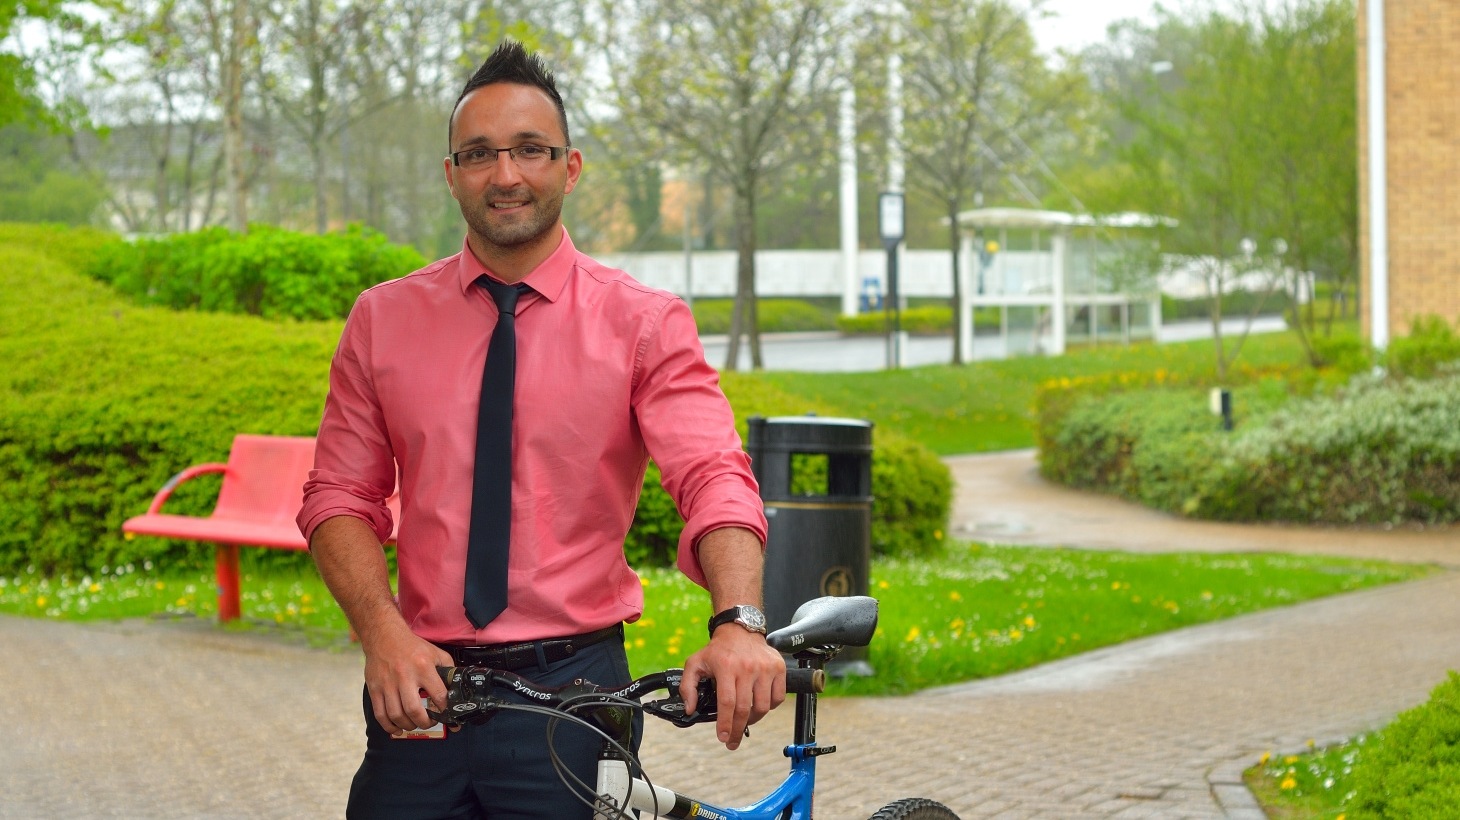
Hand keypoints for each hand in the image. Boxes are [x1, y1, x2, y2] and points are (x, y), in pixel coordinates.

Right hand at [360, 621, 453, 735]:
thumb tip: (456, 687)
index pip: (438, 695)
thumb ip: (447, 669)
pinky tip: (397, 729)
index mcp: (423, 667)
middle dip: (425, 723)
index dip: (445, 709)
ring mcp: (387, 684)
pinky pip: (380, 714)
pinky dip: (389, 726)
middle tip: (430, 722)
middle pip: (414, 710)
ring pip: (397, 715)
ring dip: (408, 726)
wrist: (384, 636)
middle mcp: (405, 677)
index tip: (448, 715)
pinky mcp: (374, 689)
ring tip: (415, 724)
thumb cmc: (411, 646)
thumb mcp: (435, 653)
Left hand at [681, 626, 786, 749]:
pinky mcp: (778, 668)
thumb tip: (689, 709)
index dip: (725, 724)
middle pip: (745, 708)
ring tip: (744, 721)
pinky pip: (778, 697)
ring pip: (763, 706)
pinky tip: (758, 705)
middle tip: (732, 741)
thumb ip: (687, 686)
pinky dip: (769, 706)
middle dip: (738, 729)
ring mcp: (765, 668)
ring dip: (753, 719)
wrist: (740, 630)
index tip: (723, 737)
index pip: (727, 703)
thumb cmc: (718, 650)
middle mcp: (748, 667)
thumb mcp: (695, 663)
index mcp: (726, 667)